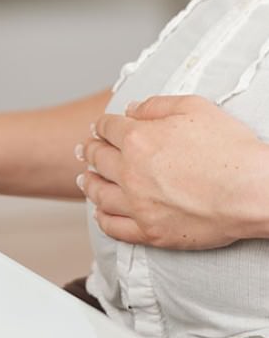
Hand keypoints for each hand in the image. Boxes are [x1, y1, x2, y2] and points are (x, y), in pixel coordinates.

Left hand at [79, 95, 268, 248]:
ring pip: (99, 194)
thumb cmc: (231, 148)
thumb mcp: (195, 107)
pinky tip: (100, 213)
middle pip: (98, 158)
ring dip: (89, 183)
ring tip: (86, 179)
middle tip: (86, 149)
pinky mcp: (149, 231)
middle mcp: (130, 172)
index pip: (107, 128)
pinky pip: (114, 227)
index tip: (100, 128)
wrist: (253, 192)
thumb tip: (130, 110)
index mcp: (137, 139)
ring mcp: (137, 204)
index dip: (102, 126)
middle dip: (91, 150)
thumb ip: (156, 105)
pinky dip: (102, 219)